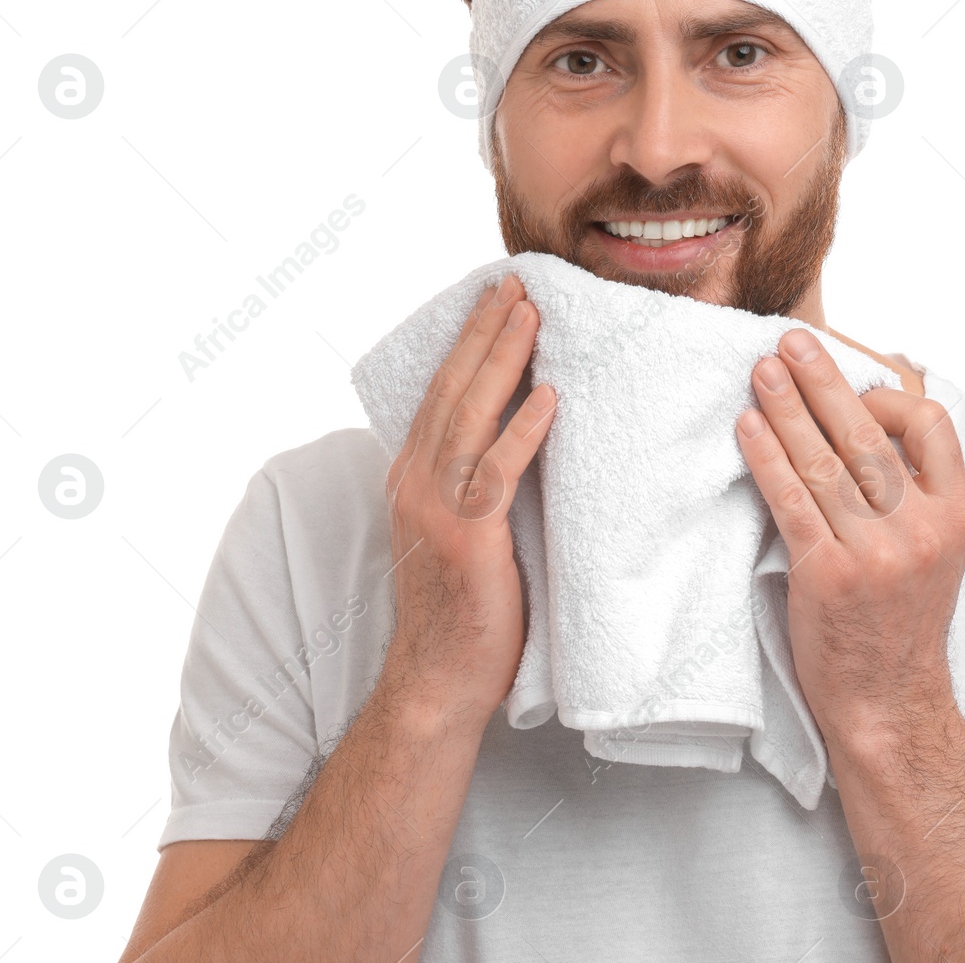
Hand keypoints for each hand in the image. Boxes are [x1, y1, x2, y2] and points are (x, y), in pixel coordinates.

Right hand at [381, 272, 554, 734]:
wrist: (438, 679)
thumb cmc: (462, 606)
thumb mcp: (462, 528)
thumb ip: (479, 479)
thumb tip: (523, 433)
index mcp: (415, 475)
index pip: (442, 392)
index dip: (469, 341)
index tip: (498, 297)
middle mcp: (418, 481)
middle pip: (452, 389)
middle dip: (485, 332)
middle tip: (517, 283)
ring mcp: (438, 508)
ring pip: (469, 416)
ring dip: (502, 360)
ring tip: (532, 315)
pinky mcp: (468, 539)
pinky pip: (496, 474)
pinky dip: (522, 432)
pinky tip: (548, 398)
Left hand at [736, 328, 964, 754]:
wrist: (889, 705)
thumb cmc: (902, 623)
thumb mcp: (937, 552)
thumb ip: (916, 492)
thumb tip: (876, 421)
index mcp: (956, 516)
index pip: (932, 426)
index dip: (888, 396)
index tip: (854, 386)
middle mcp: (921, 528)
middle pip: (866, 433)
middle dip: (822, 381)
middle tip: (790, 342)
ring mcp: (875, 552)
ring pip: (824, 460)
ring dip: (785, 408)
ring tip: (760, 373)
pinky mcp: (827, 574)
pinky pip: (790, 500)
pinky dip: (766, 458)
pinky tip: (748, 429)